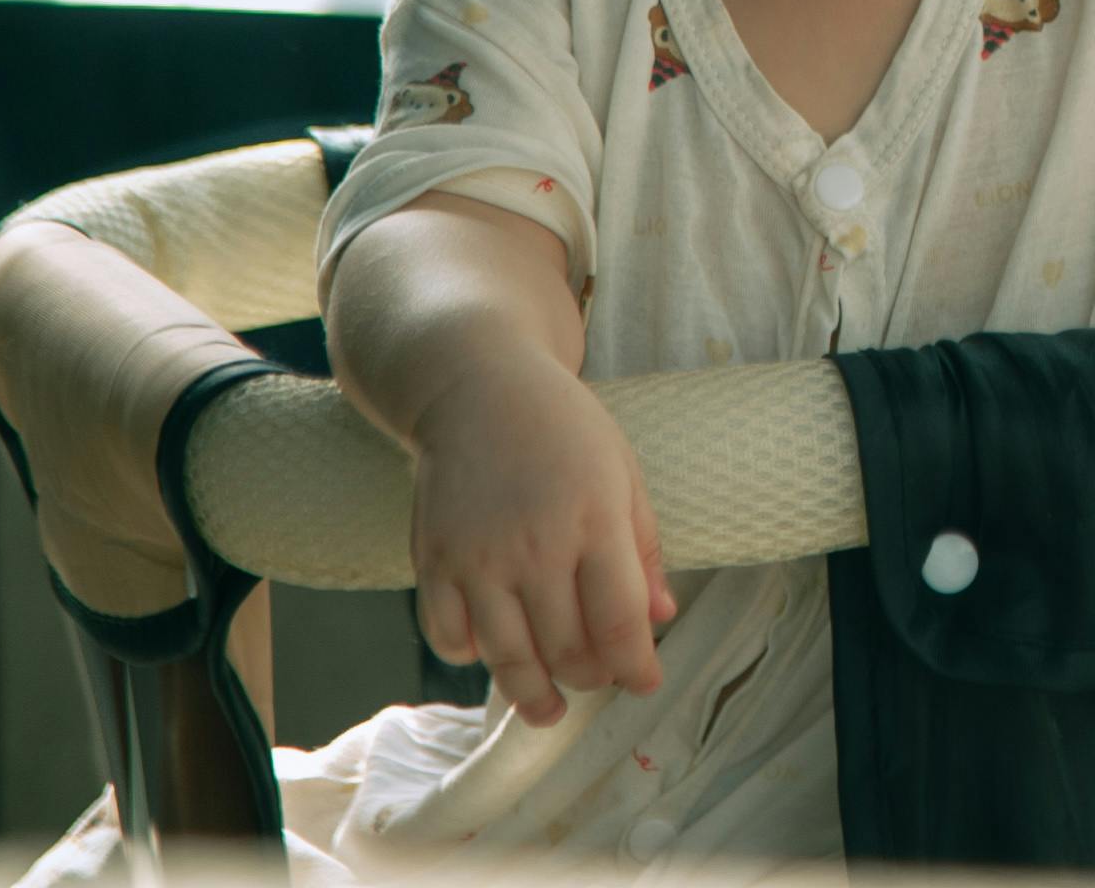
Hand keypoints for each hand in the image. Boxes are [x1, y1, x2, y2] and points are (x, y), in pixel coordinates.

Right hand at [406, 349, 676, 725]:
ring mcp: (478, 557)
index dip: (637, 666)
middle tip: (600, 678)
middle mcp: (534, 545)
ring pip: (508, 659)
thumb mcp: (623, 473)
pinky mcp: (433, 562)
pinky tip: (494, 650)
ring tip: (550, 707)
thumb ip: (643, 549)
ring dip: (534, 695)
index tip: (646, 683)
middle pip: (567, 649)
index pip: (620, 621)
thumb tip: (661, 617)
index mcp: (594, 519)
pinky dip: (472, 656)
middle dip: (592, 678)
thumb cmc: (562, 429)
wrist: (477, 387)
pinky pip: (449, 637)